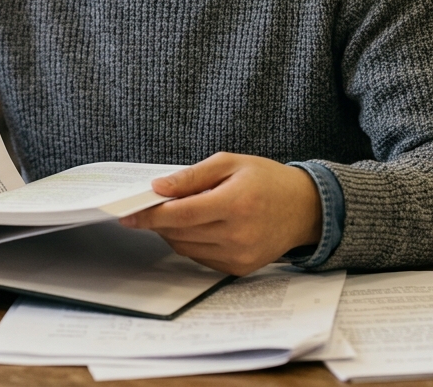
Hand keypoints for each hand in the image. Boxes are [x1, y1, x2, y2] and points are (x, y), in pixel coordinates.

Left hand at [119, 152, 323, 275]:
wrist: (305, 209)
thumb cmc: (266, 180)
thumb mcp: (230, 163)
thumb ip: (192, 176)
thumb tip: (158, 187)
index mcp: (235, 204)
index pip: (180, 214)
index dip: (150, 215)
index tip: (127, 214)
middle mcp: (238, 234)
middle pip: (179, 233)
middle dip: (157, 222)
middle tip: (144, 209)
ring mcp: (239, 255)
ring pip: (186, 248)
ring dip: (171, 232)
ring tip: (173, 214)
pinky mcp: (240, 268)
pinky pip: (200, 258)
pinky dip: (190, 243)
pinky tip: (195, 227)